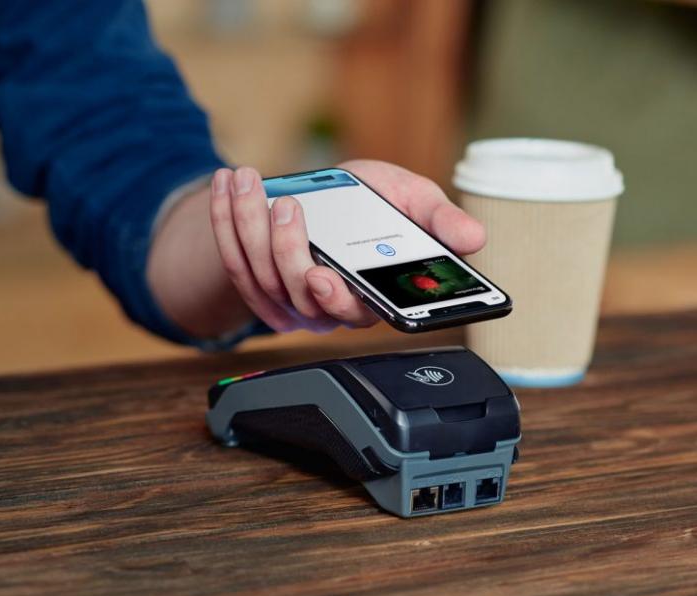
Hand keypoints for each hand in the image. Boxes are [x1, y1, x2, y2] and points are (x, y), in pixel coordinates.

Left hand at [207, 160, 485, 331]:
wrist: (321, 199)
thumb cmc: (372, 205)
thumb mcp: (411, 201)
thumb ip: (437, 219)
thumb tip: (473, 238)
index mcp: (368, 296)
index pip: (355, 312)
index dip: (336, 300)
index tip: (321, 276)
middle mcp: (324, 306)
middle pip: (298, 292)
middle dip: (286, 248)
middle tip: (286, 206)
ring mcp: (284, 298)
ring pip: (260, 273)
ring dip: (248, 224)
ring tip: (249, 180)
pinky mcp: (251, 284)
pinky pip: (233, 258)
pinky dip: (224, 219)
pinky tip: (226, 186)